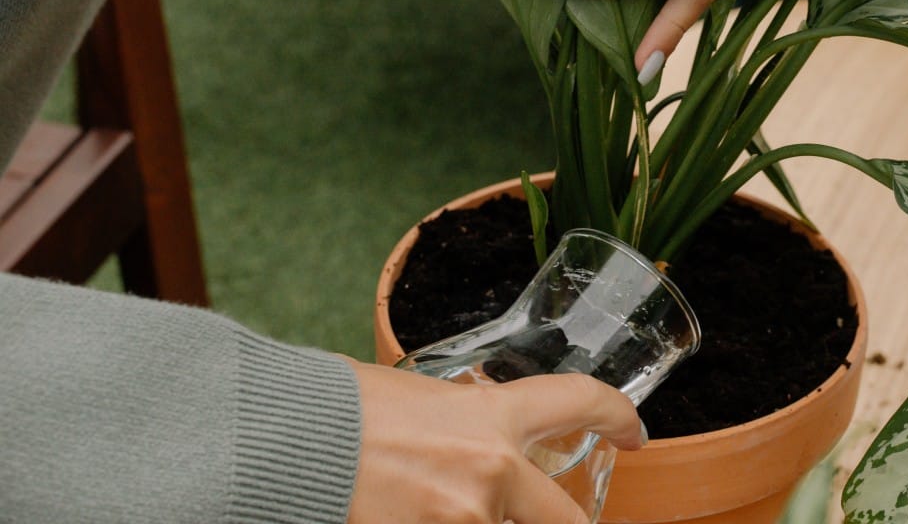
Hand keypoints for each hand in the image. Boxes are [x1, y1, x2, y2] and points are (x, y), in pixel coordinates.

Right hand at [346, 362, 644, 523]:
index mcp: (489, 416)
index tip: (633, 431)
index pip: (578, 401)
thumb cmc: (331, 409)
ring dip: (480, 523)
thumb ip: (456, 419)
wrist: (274, 442)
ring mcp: (462, 521)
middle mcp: (489, 473)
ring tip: (431, 502)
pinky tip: (412, 517)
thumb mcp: (411, 397)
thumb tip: (464, 434)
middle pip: (567, 522)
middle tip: (561, 522)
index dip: (616, 415)